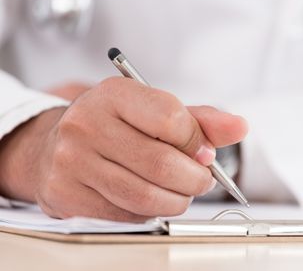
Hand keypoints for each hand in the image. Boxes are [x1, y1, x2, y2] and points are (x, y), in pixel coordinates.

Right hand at [0, 77, 247, 221]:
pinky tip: (151, 197)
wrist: (57, 144)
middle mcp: (86, 124)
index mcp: (114, 94)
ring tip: (182, 191)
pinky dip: (151, 212)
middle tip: (202, 180)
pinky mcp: (67, 195)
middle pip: (162, 164)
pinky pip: (127, 215)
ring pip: (146, 196)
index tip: (205, 153)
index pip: (171, 119)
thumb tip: (240, 127)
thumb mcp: (155, 111)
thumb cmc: (116, 125)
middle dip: (195, 179)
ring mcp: (72, 162)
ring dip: (178, 200)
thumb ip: (201, 120)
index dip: (198, 142)